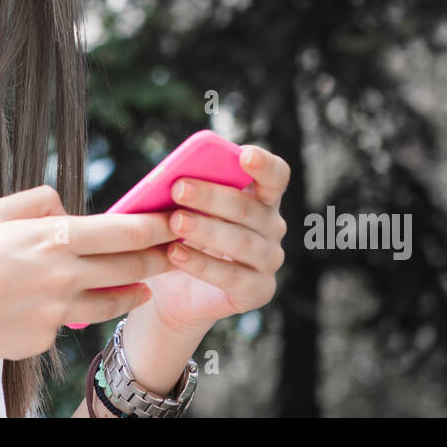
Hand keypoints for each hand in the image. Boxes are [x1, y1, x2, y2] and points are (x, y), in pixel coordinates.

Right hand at [0, 184, 175, 362]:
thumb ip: (40, 202)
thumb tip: (69, 210)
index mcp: (51, 237)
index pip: (125, 231)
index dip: (158, 226)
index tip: (177, 220)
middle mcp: (61, 276)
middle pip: (130, 268)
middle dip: (160, 259)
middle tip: (179, 252)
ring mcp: (54, 314)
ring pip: (111, 303)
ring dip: (133, 292)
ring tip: (144, 286)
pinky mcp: (42, 340)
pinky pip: (68, 323)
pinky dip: (69, 312)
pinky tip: (57, 304)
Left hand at [141, 144, 289, 336]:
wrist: (173, 291)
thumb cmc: (180, 237)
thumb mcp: (181, 209)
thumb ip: (185, 189)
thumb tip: (171, 174)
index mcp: (260, 198)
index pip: (275, 176)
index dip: (264, 164)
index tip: (244, 155)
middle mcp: (271, 227)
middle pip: (248, 208)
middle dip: (212, 196)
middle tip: (178, 188)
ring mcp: (269, 261)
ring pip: (242, 242)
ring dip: (206, 230)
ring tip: (175, 222)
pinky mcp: (258, 292)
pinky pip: (233, 277)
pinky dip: (202, 264)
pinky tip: (175, 254)